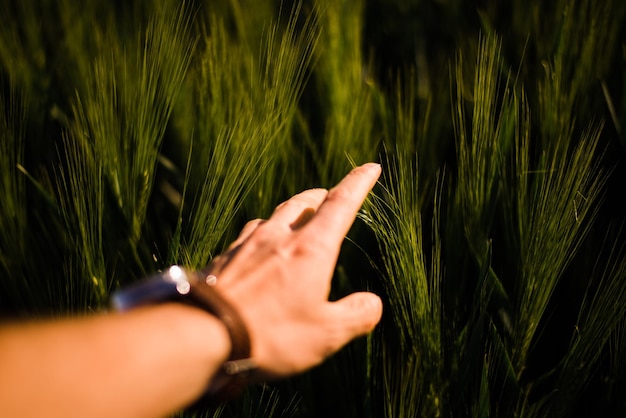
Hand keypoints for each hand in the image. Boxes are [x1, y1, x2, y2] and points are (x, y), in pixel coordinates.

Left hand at [207, 163, 382, 378]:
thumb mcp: (325, 334)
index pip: (340, 205)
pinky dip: (262, 235)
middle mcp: (278, 237)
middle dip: (321, 197)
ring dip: (290, 213)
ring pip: (274, 216)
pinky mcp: (223, 258)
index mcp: (311, 249)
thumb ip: (355, 316)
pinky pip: (248, 237)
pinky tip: (258, 249)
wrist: (203, 334)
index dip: (358, 183)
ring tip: (295, 220)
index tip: (370, 167)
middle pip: (303, 203)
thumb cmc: (270, 334)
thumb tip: (372, 304)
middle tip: (328, 196)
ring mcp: (247, 245)